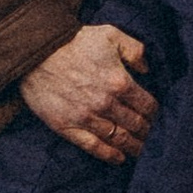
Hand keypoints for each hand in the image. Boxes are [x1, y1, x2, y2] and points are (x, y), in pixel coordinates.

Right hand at [19, 22, 153, 162]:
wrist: (35, 51)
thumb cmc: (74, 41)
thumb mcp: (111, 35)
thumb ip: (135, 50)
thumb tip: (147, 69)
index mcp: (119, 82)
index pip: (148, 106)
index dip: (156, 113)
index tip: (157, 116)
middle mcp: (106, 104)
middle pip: (136, 125)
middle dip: (148, 131)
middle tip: (153, 136)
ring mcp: (86, 118)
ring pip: (119, 139)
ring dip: (134, 146)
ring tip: (142, 150)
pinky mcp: (67, 127)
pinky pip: (93, 147)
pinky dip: (110, 155)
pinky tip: (120, 158)